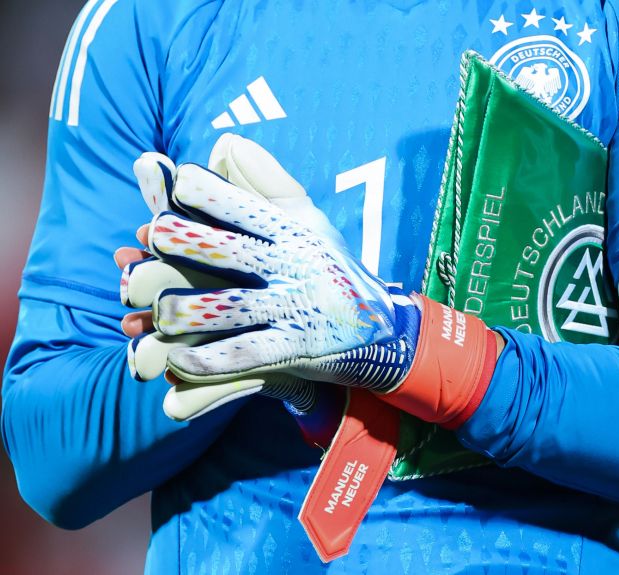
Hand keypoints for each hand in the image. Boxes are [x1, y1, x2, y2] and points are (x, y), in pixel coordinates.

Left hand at [122, 148, 499, 428]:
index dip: (212, 193)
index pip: (248, 207)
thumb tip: (226, 142)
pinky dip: (212, 359)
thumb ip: (268, 181)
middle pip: (234, 252)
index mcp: (292, 231)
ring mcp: (294, 308)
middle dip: (191, 243)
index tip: (178, 180)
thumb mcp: (308, 219)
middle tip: (154, 236)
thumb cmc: (328, 264)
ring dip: (191, 310)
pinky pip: (247, 353)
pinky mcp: (295, 347)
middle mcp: (293, 265)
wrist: (379, 327)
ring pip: (234, 308)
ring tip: (158, 311)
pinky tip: (179, 358)